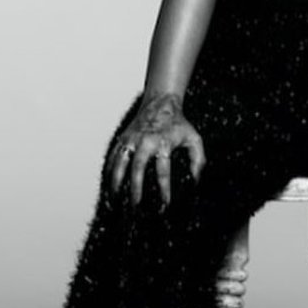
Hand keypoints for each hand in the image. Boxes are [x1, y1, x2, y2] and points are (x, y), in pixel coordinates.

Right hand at [108, 92, 206, 208]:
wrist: (161, 102)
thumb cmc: (179, 123)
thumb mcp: (194, 139)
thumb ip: (198, 160)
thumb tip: (195, 181)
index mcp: (163, 142)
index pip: (163, 170)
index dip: (164, 188)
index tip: (165, 204)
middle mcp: (145, 141)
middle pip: (138, 167)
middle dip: (136, 187)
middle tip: (135, 205)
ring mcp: (132, 139)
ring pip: (120, 162)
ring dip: (117, 181)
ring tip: (115, 199)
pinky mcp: (123, 138)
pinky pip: (113, 157)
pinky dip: (109, 171)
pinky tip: (108, 185)